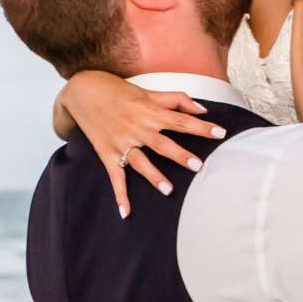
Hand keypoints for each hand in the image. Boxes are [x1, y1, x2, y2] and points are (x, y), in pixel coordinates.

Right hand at [57, 70, 228, 217]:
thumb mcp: (146, 90)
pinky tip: (125, 212)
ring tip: (167, 189)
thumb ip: (176, 99)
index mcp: (149, 111)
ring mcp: (121, 142)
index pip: (180, 120)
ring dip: (153, 175)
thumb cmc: (116, 89)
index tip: (220, 133)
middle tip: (197, 166)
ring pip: (140, 162)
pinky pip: (115, 176)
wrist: (81, 91)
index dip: (201, 127)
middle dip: (180, 155)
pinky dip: (120, 195)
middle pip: (162, 144)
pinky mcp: (106, 153)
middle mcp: (136, 127)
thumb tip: (201, 108)